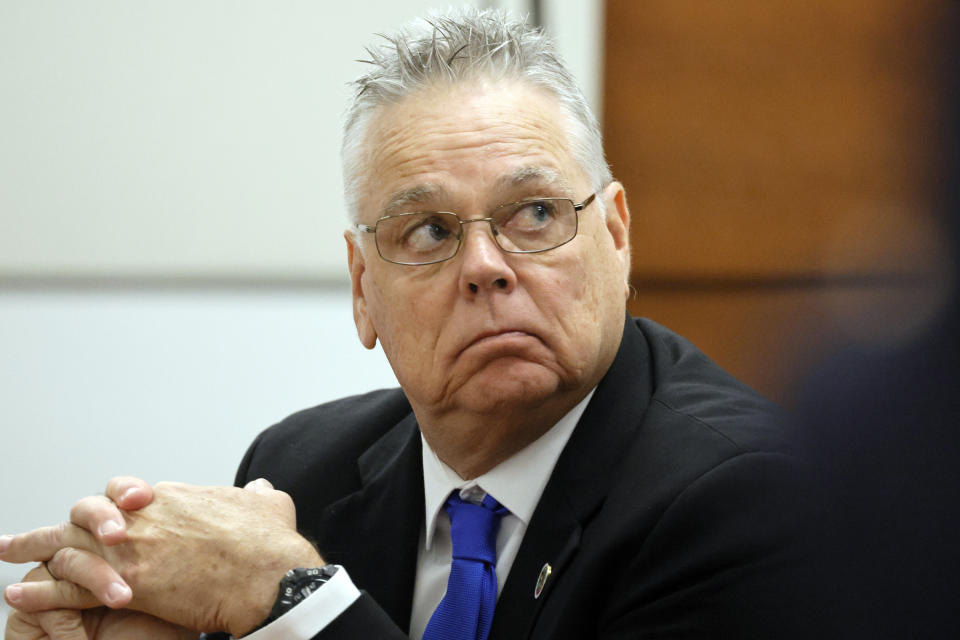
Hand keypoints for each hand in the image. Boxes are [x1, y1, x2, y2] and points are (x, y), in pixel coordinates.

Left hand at [1, 477, 322, 636]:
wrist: (270, 573)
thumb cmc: (271, 544)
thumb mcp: (270, 506)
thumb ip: (259, 496)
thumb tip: (260, 489)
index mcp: (178, 499)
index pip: (131, 495)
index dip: (115, 505)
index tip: (112, 515)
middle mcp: (149, 516)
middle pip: (91, 511)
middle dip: (62, 522)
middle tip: (35, 532)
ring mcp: (135, 547)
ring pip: (71, 542)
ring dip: (35, 548)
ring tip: (10, 552)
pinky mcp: (128, 582)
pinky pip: (71, 585)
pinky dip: (41, 590)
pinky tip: (19, 593)